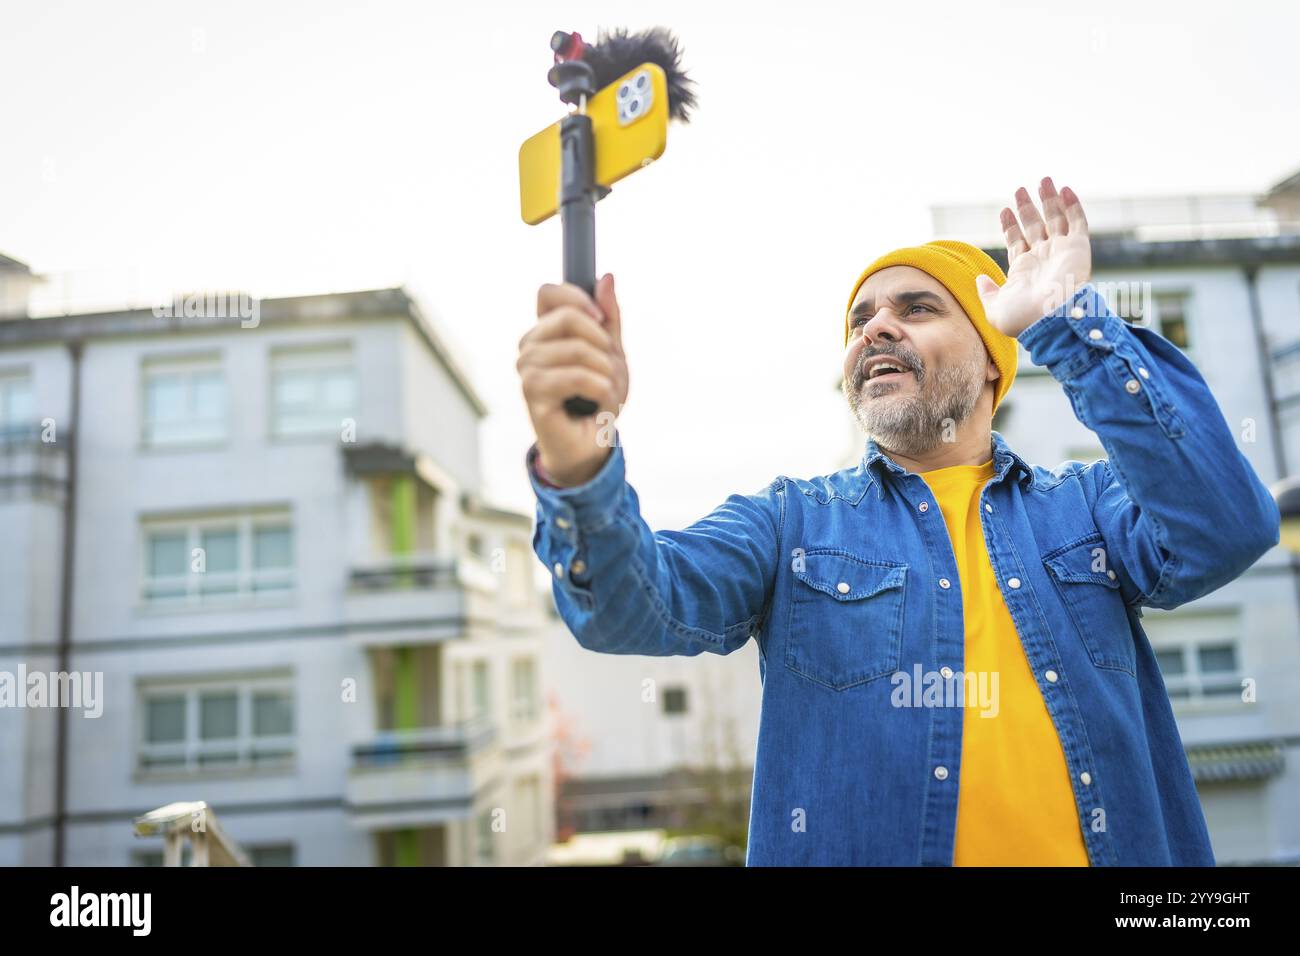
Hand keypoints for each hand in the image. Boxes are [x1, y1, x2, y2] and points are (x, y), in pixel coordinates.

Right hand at [517, 273, 628, 486]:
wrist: (591, 443)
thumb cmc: (597, 397)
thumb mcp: (612, 351)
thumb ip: (609, 316)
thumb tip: (606, 276)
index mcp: (544, 331)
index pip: (548, 292)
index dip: (578, 299)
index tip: (601, 322)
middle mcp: (529, 346)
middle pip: (567, 316)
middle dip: (602, 342)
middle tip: (609, 366)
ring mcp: (527, 369)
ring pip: (577, 349)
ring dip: (605, 371)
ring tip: (605, 389)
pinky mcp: (532, 393)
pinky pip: (575, 376)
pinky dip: (599, 387)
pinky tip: (600, 400)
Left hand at [976, 177, 1091, 337]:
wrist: (1050, 320)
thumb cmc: (1022, 319)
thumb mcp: (994, 309)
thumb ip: (987, 292)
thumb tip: (980, 279)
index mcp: (1023, 270)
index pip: (1017, 241)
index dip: (1011, 225)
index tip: (1004, 210)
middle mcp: (1043, 258)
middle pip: (1035, 226)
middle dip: (1028, 208)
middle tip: (1020, 189)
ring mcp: (1061, 251)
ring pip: (1056, 219)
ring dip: (1050, 199)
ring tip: (1043, 180)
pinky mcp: (1079, 248)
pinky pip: (1077, 221)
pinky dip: (1072, 205)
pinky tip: (1064, 189)